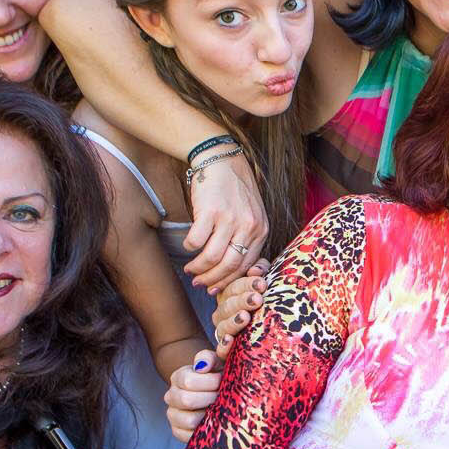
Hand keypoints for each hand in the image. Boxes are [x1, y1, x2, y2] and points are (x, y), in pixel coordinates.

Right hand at [165, 351, 222, 441]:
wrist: (220, 396)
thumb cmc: (221, 378)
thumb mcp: (221, 364)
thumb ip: (216, 355)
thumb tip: (216, 351)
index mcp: (180, 376)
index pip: (188, 379)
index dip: (210, 382)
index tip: (223, 381)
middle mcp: (172, 395)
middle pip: (186, 399)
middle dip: (211, 398)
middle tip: (223, 397)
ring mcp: (173, 414)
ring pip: (188, 419)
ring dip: (208, 415)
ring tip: (219, 409)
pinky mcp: (178, 432)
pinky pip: (187, 435)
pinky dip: (203, 430)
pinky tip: (213, 422)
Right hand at [184, 156, 266, 293]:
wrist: (222, 160)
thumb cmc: (234, 190)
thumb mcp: (251, 214)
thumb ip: (246, 237)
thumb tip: (232, 268)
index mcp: (261, 230)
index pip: (246, 266)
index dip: (229, 281)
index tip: (215, 288)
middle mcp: (249, 227)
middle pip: (230, 266)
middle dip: (212, 280)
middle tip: (200, 284)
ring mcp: (230, 219)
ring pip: (212, 257)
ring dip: (198, 268)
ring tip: (190, 269)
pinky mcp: (210, 211)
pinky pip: (196, 241)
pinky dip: (190, 249)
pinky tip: (188, 248)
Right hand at [212, 261, 268, 356]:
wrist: (270, 335)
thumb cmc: (267, 301)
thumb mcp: (263, 283)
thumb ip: (260, 270)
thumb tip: (256, 270)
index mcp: (230, 295)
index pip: (234, 287)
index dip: (247, 284)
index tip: (262, 283)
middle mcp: (224, 312)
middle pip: (228, 305)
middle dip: (242, 301)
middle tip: (257, 299)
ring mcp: (223, 330)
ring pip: (223, 325)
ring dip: (234, 321)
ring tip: (245, 317)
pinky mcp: (225, 350)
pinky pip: (220, 349)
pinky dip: (224, 346)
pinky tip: (230, 340)